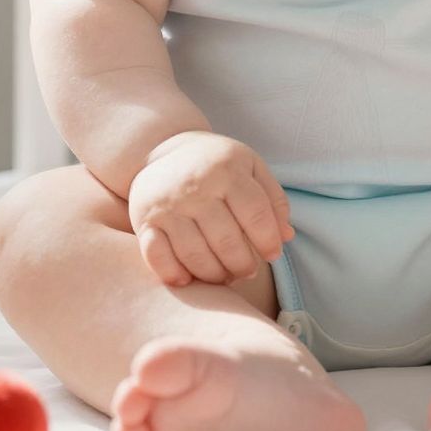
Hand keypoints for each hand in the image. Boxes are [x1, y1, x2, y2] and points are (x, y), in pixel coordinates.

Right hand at [127, 130, 293, 288]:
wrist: (164, 151)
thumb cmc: (218, 165)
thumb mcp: (251, 168)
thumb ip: (273, 200)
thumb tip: (286, 237)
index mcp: (227, 170)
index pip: (255, 214)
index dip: (268, 240)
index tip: (273, 254)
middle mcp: (196, 186)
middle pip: (226, 240)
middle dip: (242, 265)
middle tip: (247, 271)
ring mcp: (168, 205)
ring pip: (194, 254)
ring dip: (214, 275)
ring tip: (225, 276)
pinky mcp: (145, 221)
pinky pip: (156, 256)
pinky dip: (173, 274)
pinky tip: (188, 280)